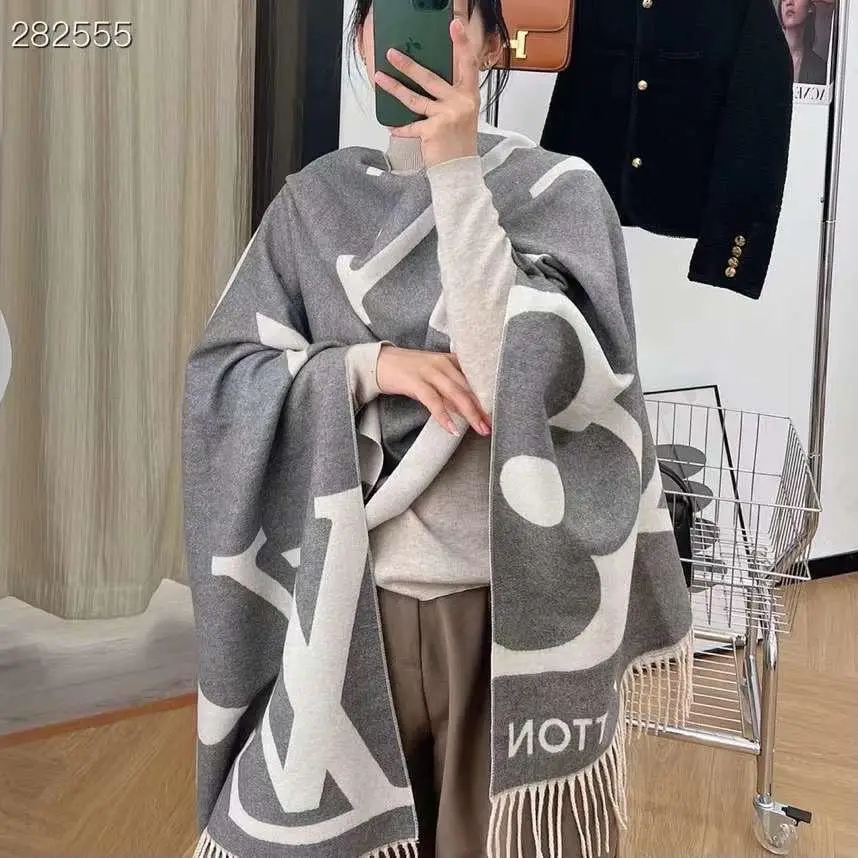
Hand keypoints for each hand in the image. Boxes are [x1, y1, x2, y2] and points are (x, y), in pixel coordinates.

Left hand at [374, 18, 480, 168]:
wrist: (460, 172)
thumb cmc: (460, 144)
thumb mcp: (463, 116)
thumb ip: (451, 97)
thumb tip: (428, 82)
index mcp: (469, 96)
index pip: (468, 64)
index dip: (462, 44)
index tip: (454, 26)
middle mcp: (459, 103)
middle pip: (430, 78)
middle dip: (408, 65)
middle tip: (392, 54)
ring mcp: (446, 116)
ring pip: (414, 98)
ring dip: (394, 88)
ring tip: (380, 78)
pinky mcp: (432, 130)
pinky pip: (410, 126)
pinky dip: (401, 128)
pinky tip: (392, 126)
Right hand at [376, 345, 491, 436]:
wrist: (378, 362)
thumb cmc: (407, 371)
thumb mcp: (432, 377)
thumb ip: (449, 390)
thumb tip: (466, 410)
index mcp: (449, 360)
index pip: (473, 379)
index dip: (485, 397)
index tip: (494, 414)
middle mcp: (443, 363)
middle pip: (468, 388)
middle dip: (481, 408)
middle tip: (491, 426)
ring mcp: (429, 371)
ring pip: (455, 393)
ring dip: (469, 413)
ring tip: (479, 429)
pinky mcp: (415, 381)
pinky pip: (433, 400)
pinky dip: (443, 415)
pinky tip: (451, 428)